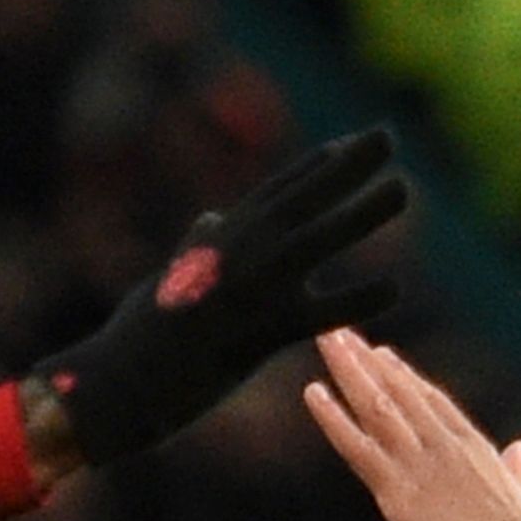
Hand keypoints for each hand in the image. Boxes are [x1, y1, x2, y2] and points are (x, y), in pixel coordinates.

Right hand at [26, 130, 408, 467]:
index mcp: (218, 241)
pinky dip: (355, 300)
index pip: (274, 194)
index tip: (347, 144)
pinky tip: (395, 289)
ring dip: (360, 213)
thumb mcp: (170, 278)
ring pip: (315, 241)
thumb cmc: (139, 337)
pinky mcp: (254, 333)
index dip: (314, 168)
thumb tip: (212, 219)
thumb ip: (198, 246)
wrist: (117, 384)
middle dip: (346, 167)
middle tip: (388, 136)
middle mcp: (234, 252)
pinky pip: (317, 314)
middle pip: (301, 199)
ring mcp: (246, 289)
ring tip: (404, 188)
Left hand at [302, 329, 520, 520]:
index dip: (405, 377)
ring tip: (326, 338)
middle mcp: (442, 445)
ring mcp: (418, 464)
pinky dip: (332, 417)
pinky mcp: (397, 491)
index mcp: (474, 447)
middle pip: (399, 391)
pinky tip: (313, 391)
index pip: (433, 401)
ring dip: (349, 369)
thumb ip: (518, 467)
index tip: (383, 355)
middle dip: (367, 361)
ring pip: (375, 405)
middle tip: (339, 332)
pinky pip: (357, 446)